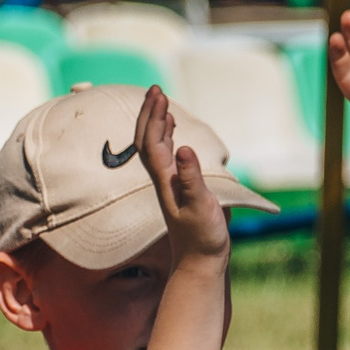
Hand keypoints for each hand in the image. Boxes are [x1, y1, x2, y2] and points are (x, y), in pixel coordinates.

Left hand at [136, 86, 228, 265]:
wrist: (199, 260)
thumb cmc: (202, 236)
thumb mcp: (200, 205)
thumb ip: (191, 177)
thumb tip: (182, 147)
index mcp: (165, 180)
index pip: (152, 141)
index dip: (153, 116)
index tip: (159, 94)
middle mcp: (163, 179)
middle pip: (148, 140)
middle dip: (150, 113)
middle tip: (156, 89)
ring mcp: (170, 183)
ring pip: (156, 147)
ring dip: (157, 123)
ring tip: (161, 103)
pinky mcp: (179, 189)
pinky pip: (167, 157)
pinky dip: (168, 139)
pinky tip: (173, 132)